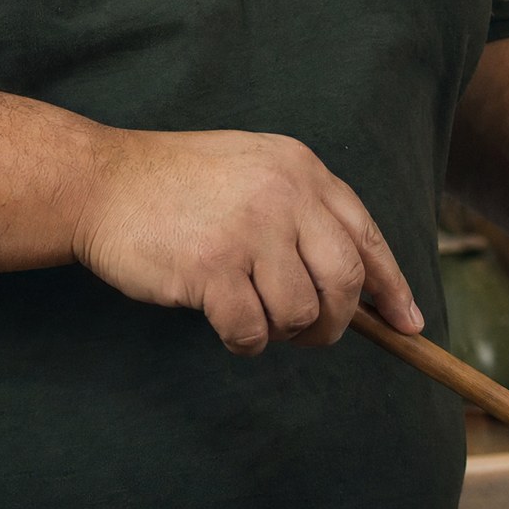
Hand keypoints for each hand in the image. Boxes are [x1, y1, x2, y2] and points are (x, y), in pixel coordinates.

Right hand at [73, 128, 422, 355]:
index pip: (366, 234)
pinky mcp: (212, 268)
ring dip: (283, 332)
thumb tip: (361, 284)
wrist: (101, 181)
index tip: (408, 323)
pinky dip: (244, 342)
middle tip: (310, 334)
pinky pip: (252, 332)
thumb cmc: (176, 183)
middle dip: (336, 322)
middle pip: (346, 281)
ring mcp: (249, 231)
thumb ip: (302, 210)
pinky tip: (223, 324)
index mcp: (299, 167)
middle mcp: (284, 194)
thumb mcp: (252, 170)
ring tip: (253, 316)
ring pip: (302, 313)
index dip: (391, 285)